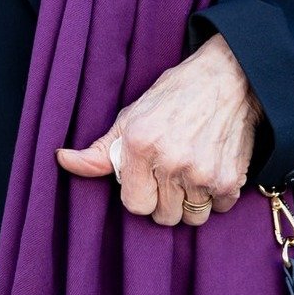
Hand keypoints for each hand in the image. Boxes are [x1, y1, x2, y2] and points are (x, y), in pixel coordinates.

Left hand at [55, 32, 262, 226]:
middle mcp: (171, 161)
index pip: (135, 205)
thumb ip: (98, 150)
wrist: (228, 77)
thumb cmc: (175, 95)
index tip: (149, 178)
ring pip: (192, 217)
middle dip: (167, 200)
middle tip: (173, 174)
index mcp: (140, 145)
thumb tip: (62, 160)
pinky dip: (218, 194)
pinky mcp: (230, 178)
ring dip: (193, 201)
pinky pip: (219, 208)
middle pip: (164, 217)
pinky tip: (214, 167)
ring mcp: (202, 172)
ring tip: (193, 172)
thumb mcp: (131, 117)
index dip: (141, 194)